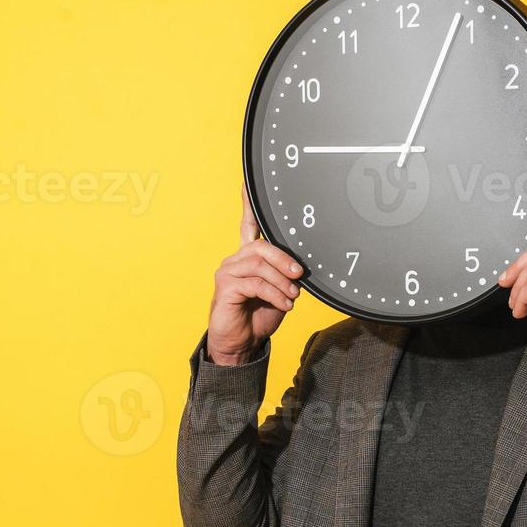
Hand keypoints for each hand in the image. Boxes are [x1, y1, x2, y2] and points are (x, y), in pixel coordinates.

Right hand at [207, 187, 303, 365]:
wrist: (241, 344)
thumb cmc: (259, 316)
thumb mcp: (280, 293)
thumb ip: (286, 276)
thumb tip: (301, 268)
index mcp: (249, 258)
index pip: (249, 225)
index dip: (248, 204)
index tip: (248, 182)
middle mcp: (236, 260)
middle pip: (262, 246)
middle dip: (284, 259)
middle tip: (300, 274)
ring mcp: (228, 272)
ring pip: (259, 264)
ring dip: (282, 281)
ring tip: (292, 296)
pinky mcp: (225, 287)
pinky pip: (255, 283)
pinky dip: (275, 294)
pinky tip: (284, 304)